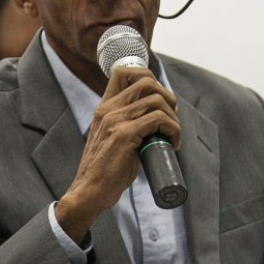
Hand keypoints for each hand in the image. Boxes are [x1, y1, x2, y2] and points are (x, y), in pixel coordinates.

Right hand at [56, 66, 179, 240]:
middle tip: (171, 118)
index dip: (146, 76)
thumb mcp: (112, 138)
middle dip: (167, 96)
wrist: (90, 191)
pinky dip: (173, 129)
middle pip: (146, 81)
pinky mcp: (125, 134)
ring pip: (156, 100)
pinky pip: (158, 119)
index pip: (122, 72)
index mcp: (104, 108)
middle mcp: (108, 110)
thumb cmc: (105, 170)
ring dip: (173, 117)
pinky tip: (173, 143)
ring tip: (173, 135)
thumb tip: (156, 119)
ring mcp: (116, 120)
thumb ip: (126, 124)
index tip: (160, 97)